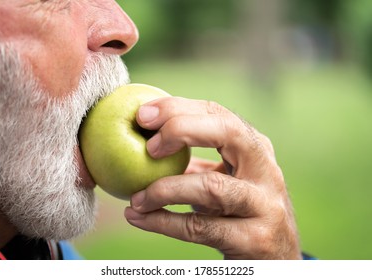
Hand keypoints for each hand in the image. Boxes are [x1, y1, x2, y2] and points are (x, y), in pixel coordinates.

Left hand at [124, 97, 301, 259]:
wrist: (274, 259)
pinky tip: (138, 218)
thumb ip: (194, 163)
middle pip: (228, 132)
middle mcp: (266, 170)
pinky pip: (200, 227)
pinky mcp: (255, 239)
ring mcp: (264, 205)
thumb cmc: (239, 211)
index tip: (143, 114)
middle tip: (148, 145)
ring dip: (165, 190)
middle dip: (182, 129)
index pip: (218, 114)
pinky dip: (163, 222)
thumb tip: (145, 143)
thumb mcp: (225, 180)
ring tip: (136, 198)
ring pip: (211, 187)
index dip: (179, 108)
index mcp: (255, 148)